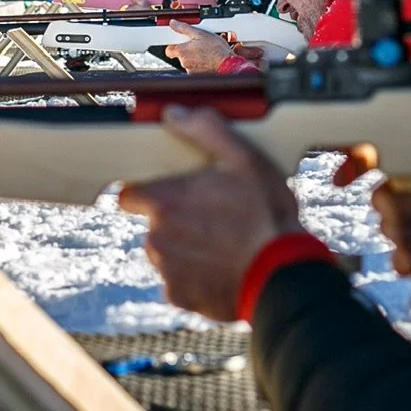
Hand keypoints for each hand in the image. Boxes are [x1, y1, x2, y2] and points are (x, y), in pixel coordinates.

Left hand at [117, 107, 300, 320]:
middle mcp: (156, 236)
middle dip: (176, 221)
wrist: (281, 273)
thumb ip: (205, 129)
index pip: (129, 194)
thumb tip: (174, 114)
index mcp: (164, 201)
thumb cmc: (265, 214)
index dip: (148, 193)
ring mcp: (165, 269)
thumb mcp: (244, 158)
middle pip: (153, 224)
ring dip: (185, 248)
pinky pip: (179, 282)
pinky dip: (195, 277)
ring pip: (166, 254)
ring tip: (223, 244)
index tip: (171, 194)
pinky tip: (223, 268)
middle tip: (213, 218)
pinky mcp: (179, 296)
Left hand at [165, 22, 239, 73]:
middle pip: (181, 54)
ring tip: (206, 50)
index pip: (169, 48)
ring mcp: (191, 70)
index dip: (174, 43)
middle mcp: (184, 62)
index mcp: (181, 51)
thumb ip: (184, 28)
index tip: (179, 40)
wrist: (227, 64)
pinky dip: (201, 62)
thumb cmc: (216, 51)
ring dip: (195, 55)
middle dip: (187, 48)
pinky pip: (196, 67)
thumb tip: (174, 24)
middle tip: (197, 43)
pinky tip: (208, 57)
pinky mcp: (198, 75)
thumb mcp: (200, 33)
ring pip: (189, 60)